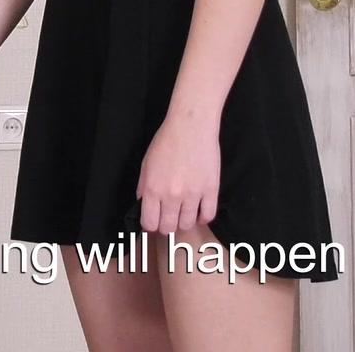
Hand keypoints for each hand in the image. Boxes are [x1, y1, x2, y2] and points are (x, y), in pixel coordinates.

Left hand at [135, 116, 219, 236]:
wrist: (191, 126)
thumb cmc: (167, 141)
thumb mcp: (146, 163)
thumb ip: (143, 187)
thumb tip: (143, 205)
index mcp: (153, 189)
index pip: (149, 223)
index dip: (151, 224)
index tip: (154, 219)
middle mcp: (171, 196)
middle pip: (168, 227)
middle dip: (167, 225)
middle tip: (169, 216)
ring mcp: (193, 194)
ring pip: (188, 224)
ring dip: (184, 221)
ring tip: (184, 211)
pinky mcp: (211, 190)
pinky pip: (208, 215)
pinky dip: (203, 217)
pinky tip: (199, 210)